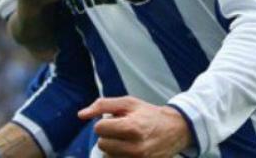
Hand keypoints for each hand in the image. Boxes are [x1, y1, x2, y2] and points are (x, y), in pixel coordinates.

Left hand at [78, 96, 193, 157]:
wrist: (175, 130)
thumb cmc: (149, 114)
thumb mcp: (128, 103)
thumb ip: (102, 105)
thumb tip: (81, 115)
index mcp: (131, 127)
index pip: (99, 129)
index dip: (104, 123)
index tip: (114, 121)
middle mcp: (135, 147)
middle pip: (102, 144)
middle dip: (108, 136)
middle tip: (121, 130)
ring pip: (108, 156)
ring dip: (113, 147)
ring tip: (126, 139)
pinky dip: (119, 156)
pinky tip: (127, 148)